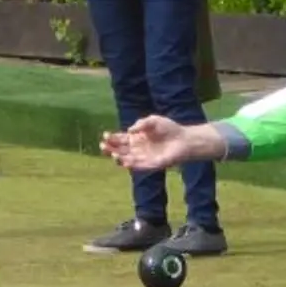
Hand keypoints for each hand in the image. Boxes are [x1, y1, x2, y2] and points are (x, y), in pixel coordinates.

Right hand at [100, 115, 222, 171]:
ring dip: (118, 157)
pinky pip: (138, 166)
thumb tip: (129, 131)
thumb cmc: (169, 128)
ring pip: (127, 159)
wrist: (183, 139)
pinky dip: (130, 164)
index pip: (121, 139)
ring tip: (112, 154)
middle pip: (121, 150)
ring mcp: (144, 157)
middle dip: (110, 148)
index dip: (112, 138)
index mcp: (137, 138)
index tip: (105, 135)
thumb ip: (141, 124)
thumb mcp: (153, 120)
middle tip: (102, 146)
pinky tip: (122, 160)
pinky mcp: (151, 164)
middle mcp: (138, 149)